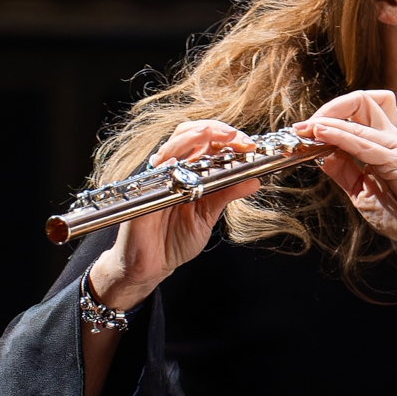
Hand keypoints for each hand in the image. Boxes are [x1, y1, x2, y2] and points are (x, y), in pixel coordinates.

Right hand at [87, 120, 262, 311]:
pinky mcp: (142, 195)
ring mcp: (155, 180)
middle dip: (214, 131)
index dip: (226, 136)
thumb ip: (227, 195)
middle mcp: (171, 171)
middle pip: (188, 134)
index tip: (248, 142)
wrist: (153, 265)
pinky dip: (168, 166)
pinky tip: (181, 164)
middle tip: (236, 138)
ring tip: (214, 137)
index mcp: (189, 172)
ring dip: (194, 139)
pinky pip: (153, 176)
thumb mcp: (208, 215)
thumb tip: (254, 180)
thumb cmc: (175, 238)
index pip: (206, 141)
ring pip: (171, 147)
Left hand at [294, 90, 396, 280]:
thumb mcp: (362, 192)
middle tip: (305, 127)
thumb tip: (320, 156)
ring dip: (326, 122)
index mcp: (385, 145)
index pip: (358, 111)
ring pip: (358, 119)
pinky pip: (363, 143)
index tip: (307, 132)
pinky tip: (322, 136)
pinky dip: (339, 137)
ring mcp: (396, 147)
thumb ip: (344, 172)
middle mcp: (392, 139)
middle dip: (329, 108)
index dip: (331, 115)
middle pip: (362, 101)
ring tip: (304, 129)